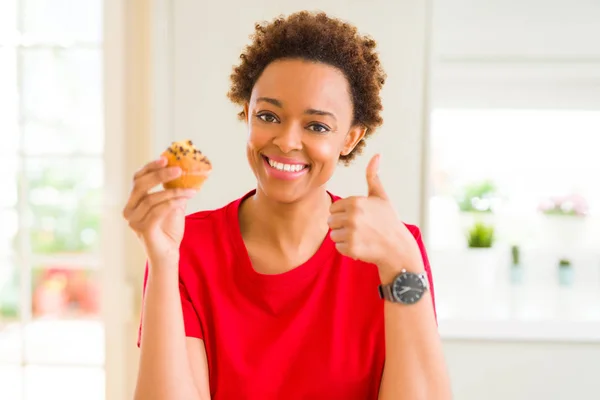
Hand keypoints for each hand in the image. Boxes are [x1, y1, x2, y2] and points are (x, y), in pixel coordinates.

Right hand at [122, 157, 197, 264]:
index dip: (150, 167)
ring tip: (191, 191)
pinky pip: (157, 211)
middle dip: (160, 175)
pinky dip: (172, 203)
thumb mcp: (173, 204)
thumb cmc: (169, 230)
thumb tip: (184, 171)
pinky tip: (184, 201)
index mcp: (133, 201)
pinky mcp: (143, 230)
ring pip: (152, 198)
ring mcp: (134, 221)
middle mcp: (129, 210)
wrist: (169, 254)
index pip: (137, 178)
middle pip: (141, 185)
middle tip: (179, 170)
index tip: (165, 159)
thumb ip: (173, 190)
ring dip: (174, 192)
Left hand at [327, 154, 422, 277]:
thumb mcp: (381, 197)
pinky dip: (348, 249)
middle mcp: (352, 216)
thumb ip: (373, 177)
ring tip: (361, 237)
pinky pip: (338, 247)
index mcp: (355, 201)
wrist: (398, 248)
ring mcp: (351, 233)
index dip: (344, 213)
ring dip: (344, 238)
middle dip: (342, 226)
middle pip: (331, 221)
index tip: (359, 217)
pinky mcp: (351, 248)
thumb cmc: (389, 221)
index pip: (333, 208)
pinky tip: (362, 246)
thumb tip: (376, 155)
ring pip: (333, 235)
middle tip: (360, 228)